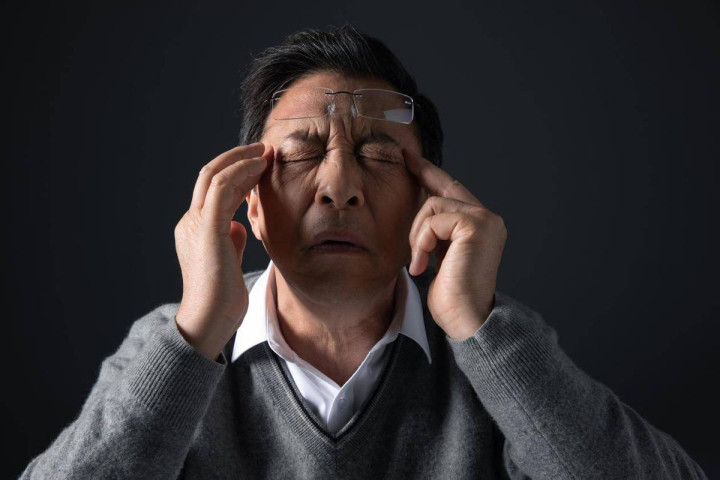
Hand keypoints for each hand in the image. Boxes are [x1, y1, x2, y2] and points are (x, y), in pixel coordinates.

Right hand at [174, 142, 273, 359]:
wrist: (209, 320)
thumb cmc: (222, 299)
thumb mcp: (228, 262)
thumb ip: (230, 241)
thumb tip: (238, 225)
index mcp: (194, 229)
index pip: (212, 191)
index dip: (236, 174)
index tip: (260, 165)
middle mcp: (190, 221)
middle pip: (208, 175)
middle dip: (236, 158)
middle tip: (263, 148)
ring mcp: (195, 223)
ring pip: (214, 175)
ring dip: (241, 159)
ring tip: (265, 151)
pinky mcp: (207, 227)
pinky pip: (222, 187)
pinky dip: (241, 171)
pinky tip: (260, 166)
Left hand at [404, 149, 506, 339]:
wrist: (466, 320)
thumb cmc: (451, 297)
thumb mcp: (440, 256)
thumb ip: (437, 233)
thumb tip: (420, 210)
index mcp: (481, 226)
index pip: (452, 190)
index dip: (431, 173)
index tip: (411, 159)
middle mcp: (488, 219)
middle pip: (444, 189)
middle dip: (422, 183)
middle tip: (407, 179)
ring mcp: (485, 220)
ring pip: (434, 204)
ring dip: (418, 234)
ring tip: (419, 262)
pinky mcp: (475, 225)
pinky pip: (434, 219)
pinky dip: (421, 241)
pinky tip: (423, 265)